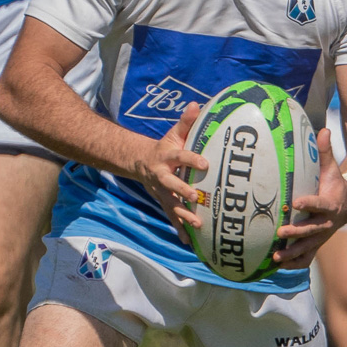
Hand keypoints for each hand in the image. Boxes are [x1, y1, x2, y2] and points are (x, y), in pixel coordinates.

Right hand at [134, 103, 209, 240]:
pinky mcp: (164, 203)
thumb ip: (186, 122)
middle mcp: (163, 176)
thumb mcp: (173, 134)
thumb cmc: (164, 147)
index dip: (192, 160)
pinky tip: (188, 242)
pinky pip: (171, 218)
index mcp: (167, 157)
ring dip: (184, 215)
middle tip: (196, 197)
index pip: (180, 156)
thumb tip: (197, 105)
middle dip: (182, 191)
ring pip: (172, 204)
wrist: (140, 163)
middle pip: (172, 184)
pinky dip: (179, 230)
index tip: (205, 164)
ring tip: (197, 224)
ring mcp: (162, 192)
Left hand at [273, 128, 346, 267]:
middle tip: (281, 231)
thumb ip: (325, 152)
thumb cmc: (334, 184)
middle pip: (313, 230)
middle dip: (297, 232)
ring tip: (276, 256)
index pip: (321, 204)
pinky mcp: (317, 245)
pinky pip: (307, 257)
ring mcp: (322, 236)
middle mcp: (328, 223)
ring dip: (293, 253)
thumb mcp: (332, 168)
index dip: (310, 203)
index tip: (297, 202)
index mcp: (331, 204)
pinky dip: (295, 263)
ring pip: (308, 247)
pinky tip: (278, 265)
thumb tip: (322, 130)